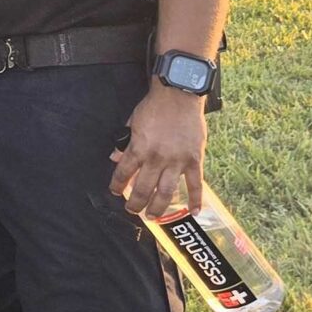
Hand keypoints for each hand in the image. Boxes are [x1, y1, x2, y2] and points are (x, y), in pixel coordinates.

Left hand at [110, 83, 206, 214]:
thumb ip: (124, 142)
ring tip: (153, 216)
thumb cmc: (155, 107)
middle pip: (143, 189)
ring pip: (166, 192)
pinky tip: (194, 212)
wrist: (179, 95)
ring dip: (158, 208)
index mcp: (139, 148)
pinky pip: (196, 184)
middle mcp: (156, 158)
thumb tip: (115, 158)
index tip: (115, 192)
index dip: (117, 185)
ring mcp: (177, 161)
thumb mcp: (132, 122)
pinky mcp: (194, 160)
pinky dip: (196, 199)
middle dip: (135, 203)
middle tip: (132, 210)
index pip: (123, 173)